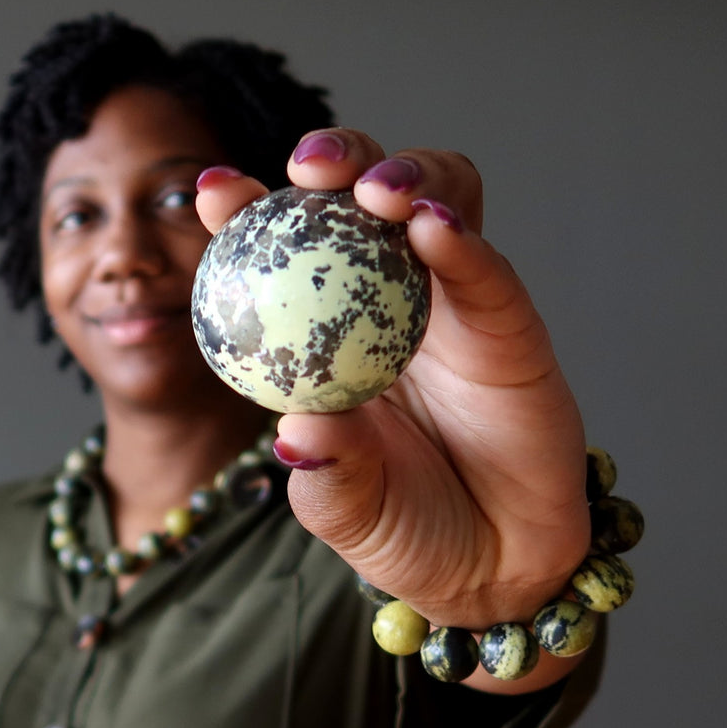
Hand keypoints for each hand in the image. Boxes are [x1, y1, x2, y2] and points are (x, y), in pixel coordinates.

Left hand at [196, 129, 591, 691]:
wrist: (492, 570)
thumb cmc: (406, 530)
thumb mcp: (346, 509)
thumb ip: (325, 471)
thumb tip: (299, 429)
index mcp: (330, 332)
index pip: (287, 250)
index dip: (249, 209)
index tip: (215, 191)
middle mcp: (391, 301)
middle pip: (366, 197)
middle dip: (339, 157)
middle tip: (308, 169)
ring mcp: (455, 306)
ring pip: (441, 201)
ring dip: (408, 176)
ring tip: (377, 192)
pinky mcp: (511, 327)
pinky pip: (490, 273)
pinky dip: (463, 241)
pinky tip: (433, 228)